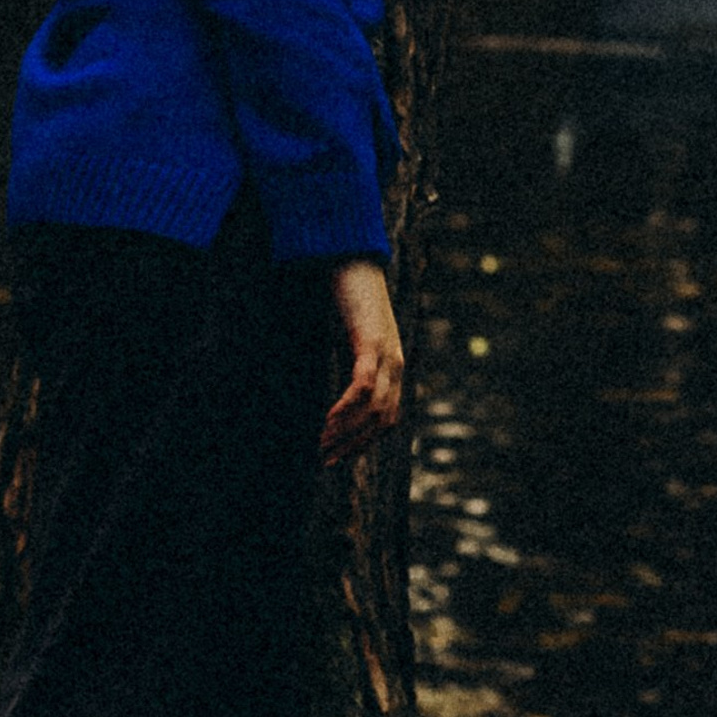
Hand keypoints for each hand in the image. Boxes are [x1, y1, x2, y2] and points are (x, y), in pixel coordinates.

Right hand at [321, 256, 404, 464]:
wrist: (353, 257)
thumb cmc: (351, 298)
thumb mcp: (356, 337)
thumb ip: (355, 362)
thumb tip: (342, 391)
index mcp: (394, 364)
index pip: (388, 418)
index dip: (364, 443)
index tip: (337, 458)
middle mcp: (395, 361)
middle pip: (383, 420)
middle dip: (353, 445)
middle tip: (325, 459)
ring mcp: (386, 350)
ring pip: (374, 408)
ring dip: (346, 432)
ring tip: (321, 445)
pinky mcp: (371, 339)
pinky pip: (363, 385)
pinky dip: (345, 408)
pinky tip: (326, 420)